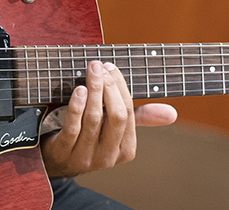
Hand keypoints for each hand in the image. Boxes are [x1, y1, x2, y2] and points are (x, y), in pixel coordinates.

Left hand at [41, 60, 177, 176]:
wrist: (55, 162)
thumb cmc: (89, 138)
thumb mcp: (114, 129)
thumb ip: (140, 118)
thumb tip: (172, 114)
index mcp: (125, 150)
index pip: (129, 114)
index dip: (121, 88)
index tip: (111, 67)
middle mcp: (108, 157)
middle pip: (116, 117)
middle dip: (110, 88)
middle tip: (100, 66)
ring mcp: (85, 157)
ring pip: (94, 119)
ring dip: (94, 91)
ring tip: (91, 71)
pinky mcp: (63, 153)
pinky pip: (73, 127)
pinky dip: (77, 106)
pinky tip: (79, 90)